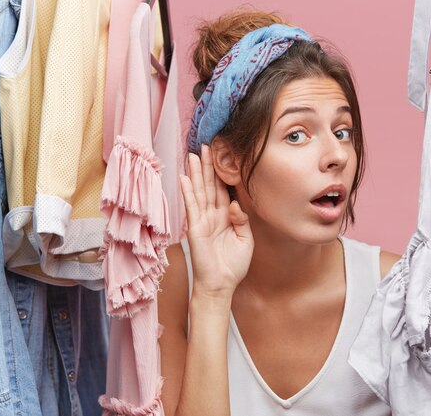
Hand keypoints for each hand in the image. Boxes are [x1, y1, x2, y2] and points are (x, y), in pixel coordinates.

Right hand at [180, 145, 253, 298]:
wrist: (221, 285)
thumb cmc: (233, 265)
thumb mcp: (246, 239)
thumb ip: (242, 220)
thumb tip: (235, 204)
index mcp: (226, 217)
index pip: (224, 190)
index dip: (222, 173)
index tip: (221, 155)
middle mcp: (213, 215)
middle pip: (210, 185)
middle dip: (208, 166)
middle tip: (205, 145)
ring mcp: (203, 220)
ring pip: (200, 191)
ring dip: (196, 173)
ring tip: (194, 155)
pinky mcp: (195, 228)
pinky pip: (192, 207)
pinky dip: (188, 192)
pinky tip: (184, 178)